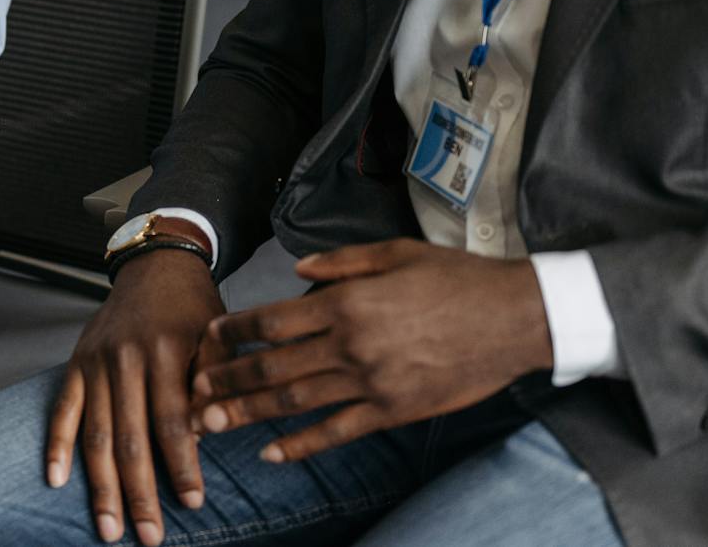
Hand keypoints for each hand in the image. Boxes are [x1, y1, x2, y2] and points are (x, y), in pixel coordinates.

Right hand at [45, 251, 224, 545]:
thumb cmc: (195, 308)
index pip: (173, 420)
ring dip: (102, 486)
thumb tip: (206, 433)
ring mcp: (97, 361)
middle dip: (140, 492)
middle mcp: (127, 357)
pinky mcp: (77, 362)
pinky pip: (63, 409)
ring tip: (109, 527)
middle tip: (149, 537)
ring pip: (97, 433)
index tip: (193, 503)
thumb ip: (212, 381)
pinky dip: (56, 445)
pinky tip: (56, 480)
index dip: (183, 465)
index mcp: (168, 350)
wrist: (157, 266)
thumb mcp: (219, 336)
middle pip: (131, 437)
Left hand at [190, 239, 552, 463]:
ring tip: (212, 424)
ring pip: (295, 404)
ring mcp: (371, 383)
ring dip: (249, 415)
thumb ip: (339, 263)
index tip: (210, 339)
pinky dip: (300, 446)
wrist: (513, 318)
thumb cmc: (455, 279)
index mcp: (346, 303)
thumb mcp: (393, 254)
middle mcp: (350, 345)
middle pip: (273, 368)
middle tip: (194, 392)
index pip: (273, 321)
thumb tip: (297, 270)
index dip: (236, 332)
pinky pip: (337, 433)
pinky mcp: (393, 411)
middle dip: (228, 380)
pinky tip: (272, 453)